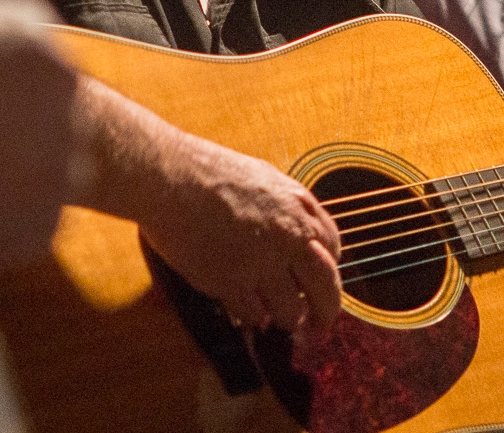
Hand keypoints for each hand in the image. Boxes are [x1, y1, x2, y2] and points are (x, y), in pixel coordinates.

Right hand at [140, 132, 343, 345]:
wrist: (170, 177)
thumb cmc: (211, 172)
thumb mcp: (267, 180)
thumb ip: (291, 210)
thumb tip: (305, 239)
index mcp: (300, 207)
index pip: (334, 251)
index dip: (328, 273)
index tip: (320, 286)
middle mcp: (288, 236)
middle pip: (324, 288)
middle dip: (325, 314)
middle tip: (317, 330)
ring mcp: (260, 261)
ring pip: (290, 311)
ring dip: (283, 319)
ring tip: (271, 316)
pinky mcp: (230, 281)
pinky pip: (254, 315)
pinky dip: (251, 317)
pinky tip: (244, 309)